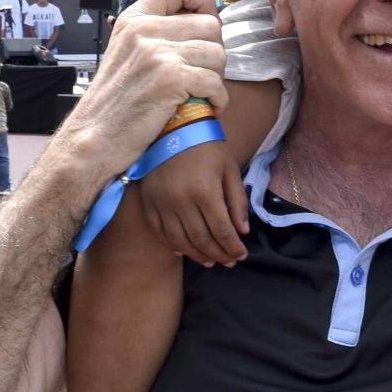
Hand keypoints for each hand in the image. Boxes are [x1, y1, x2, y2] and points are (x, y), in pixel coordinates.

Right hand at [60, 0, 228, 178]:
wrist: (93, 137)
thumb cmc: (114, 101)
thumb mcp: (126, 51)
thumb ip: (155, 33)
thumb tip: (200, 23)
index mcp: (135, 19)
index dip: (203, 1)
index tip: (204, 25)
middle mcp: (145, 30)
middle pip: (211, 24)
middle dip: (215, 51)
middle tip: (204, 72)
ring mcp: (158, 54)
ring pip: (218, 53)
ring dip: (217, 77)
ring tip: (202, 91)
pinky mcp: (170, 79)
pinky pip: (215, 82)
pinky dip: (217, 99)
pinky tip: (207, 106)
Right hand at [138, 141, 248, 267]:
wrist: (172, 129)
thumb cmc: (206, 147)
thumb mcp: (229, 169)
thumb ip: (237, 201)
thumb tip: (243, 231)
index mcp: (204, 191)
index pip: (221, 230)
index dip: (233, 247)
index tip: (241, 255)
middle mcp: (181, 202)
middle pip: (201, 240)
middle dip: (218, 254)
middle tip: (229, 262)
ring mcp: (162, 205)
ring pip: (180, 242)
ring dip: (197, 255)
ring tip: (211, 261)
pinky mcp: (148, 205)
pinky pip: (160, 234)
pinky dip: (174, 246)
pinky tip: (185, 251)